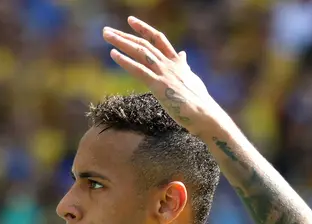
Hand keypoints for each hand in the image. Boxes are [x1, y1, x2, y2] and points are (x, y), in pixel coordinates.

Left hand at [103, 17, 223, 135]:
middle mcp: (169, 64)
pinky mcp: (159, 86)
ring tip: (106, 35)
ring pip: (140, 52)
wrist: (205, 114)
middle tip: (107, 30)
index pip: (158, 39)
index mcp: (177, 61)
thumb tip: (183, 55)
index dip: (143, 29)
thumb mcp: (191, 78)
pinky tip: (113, 54)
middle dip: (124, 35)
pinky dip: (125, 61)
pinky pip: (139, 70)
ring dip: (121, 42)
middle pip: (144, 44)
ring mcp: (164, 73)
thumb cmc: (199, 101)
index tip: (130, 21)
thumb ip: (184, 66)